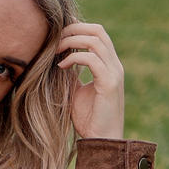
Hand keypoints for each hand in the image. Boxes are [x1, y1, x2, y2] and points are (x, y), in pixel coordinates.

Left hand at [54, 22, 125, 139]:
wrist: (102, 140)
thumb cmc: (89, 119)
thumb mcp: (76, 91)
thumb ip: (71, 75)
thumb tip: (56, 62)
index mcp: (109, 65)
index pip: (97, 33)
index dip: (78, 28)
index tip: (57, 36)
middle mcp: (114, 65)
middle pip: (98, 31)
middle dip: (74, 29)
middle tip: (54, 39)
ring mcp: (114, 73)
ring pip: (95, 41)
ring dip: (72, 41)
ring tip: (56, 50)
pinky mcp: (110, 83)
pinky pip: (92, 59)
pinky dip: (74, 58)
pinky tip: (62, 67)